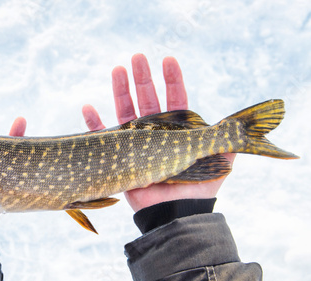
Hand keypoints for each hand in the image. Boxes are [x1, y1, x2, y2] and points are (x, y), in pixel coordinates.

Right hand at [83, 54, 234, 210]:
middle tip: (137, 57)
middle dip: (143, 77)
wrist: (173, 213)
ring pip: (126, 110)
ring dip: (121, 90)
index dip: (172, 79)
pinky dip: (94, 123)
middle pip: (148, 98)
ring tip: (117, 69)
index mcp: (178, 130)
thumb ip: (226, 142)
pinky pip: (103, 136)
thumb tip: (240, 126)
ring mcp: (136, 142)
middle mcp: (156, 132)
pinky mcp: (120, 155)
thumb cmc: (196, 190)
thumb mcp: (217, 162)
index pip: (175, 98)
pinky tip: (88, 107)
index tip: (168, 60)